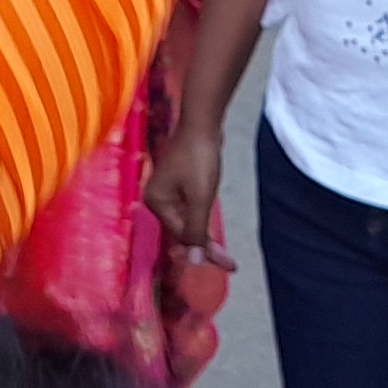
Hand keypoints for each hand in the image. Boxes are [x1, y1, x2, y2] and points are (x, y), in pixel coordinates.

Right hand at [142, 120, 229, 267]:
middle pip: (184, 230)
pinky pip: (190, 209)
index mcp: (156, 202)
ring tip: (226, 254)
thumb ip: (196, 230)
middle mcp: (158, 198)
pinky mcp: (180, 182)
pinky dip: (203, 220)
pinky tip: (213, 231)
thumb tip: (194, 262)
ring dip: (206, 236)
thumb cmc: (198, 158)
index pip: (181, 235)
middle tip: (231, 263)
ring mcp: (168, 190)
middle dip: (206, 247)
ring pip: (188, 221)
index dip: (203, 251)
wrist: (202, 123)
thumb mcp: (200, 198)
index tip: (227, 265)